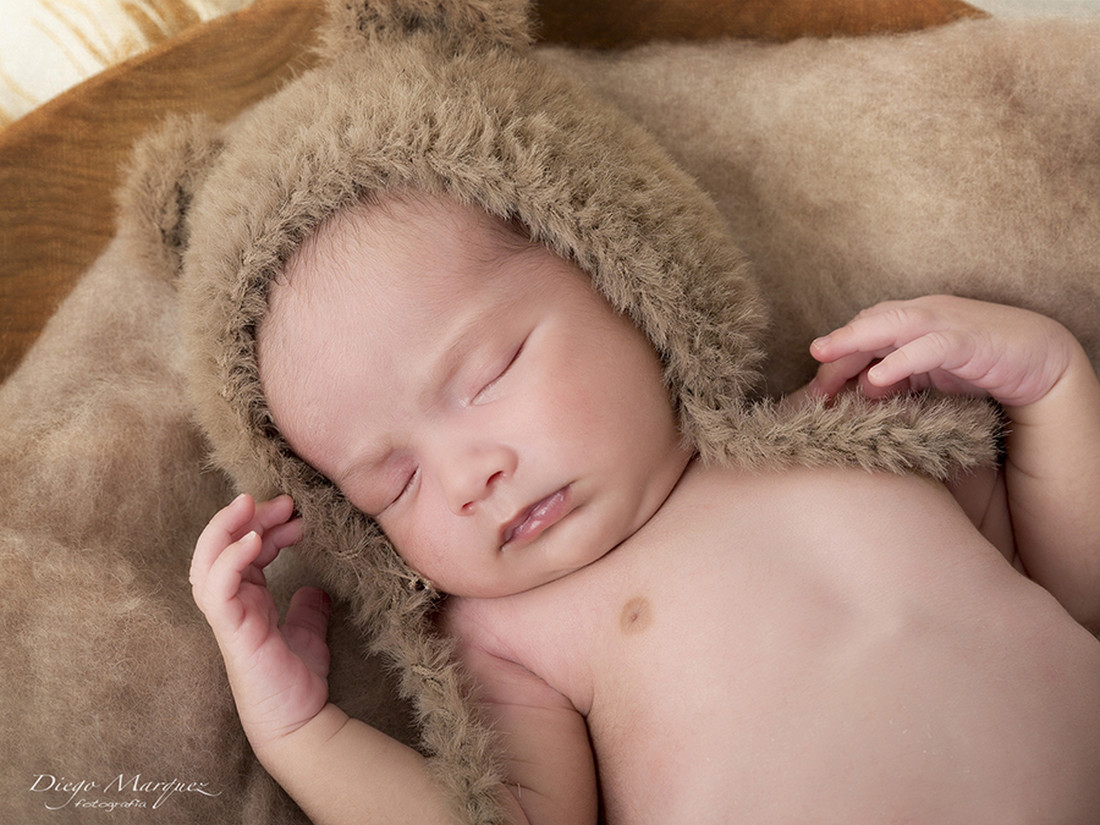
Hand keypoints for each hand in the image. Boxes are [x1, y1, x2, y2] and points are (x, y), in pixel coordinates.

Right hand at [190, 493, 329, 748]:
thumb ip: (308, 608)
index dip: (264, 526)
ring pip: (207, 560)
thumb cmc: (297, 681)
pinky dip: (231, 558)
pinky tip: (257, 540)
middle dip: (246, 517)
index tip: (295, 513)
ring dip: (229, 527)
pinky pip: (217, 587)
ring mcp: (228, 616)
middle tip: (283, 501)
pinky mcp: (230, 630)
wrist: (301, 721)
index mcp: (247, 601)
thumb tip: (316, 588)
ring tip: (256, 504)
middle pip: (221, 547)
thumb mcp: (308, 632)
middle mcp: (232, 604)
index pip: (243, 551)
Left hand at [807, 295, 1076, 409]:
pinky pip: (930, 347)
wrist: (1040, 359)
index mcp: (912, 321)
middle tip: (811, 361)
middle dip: (839, 342)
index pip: (866, 330)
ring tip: (826, 356)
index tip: (814, 384)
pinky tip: (879, 376)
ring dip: (856, 339)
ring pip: (893, 325)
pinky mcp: (969, 341)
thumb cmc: (980, 365)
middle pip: (872, 323)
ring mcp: (947, 324)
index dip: (838, 353)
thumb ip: (896, 379)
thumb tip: (862, 388)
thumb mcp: (929, 375)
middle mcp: (925, 315)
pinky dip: (902, 360)